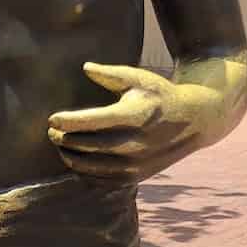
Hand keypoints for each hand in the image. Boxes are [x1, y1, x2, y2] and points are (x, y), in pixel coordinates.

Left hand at [48, 60, 218, 181]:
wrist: (194, 121)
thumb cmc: (160, 95)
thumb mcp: (139, 79)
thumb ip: (110, 74)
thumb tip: (85, 67)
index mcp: (133, 116)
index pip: (89, 122)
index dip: (66, 122)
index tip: (52, 118)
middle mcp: (134, 143)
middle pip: (84, 144)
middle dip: (62, 138)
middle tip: (52, 131)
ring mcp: (134, 163)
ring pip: (88, 165)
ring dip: (69, 155)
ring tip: (61, 144)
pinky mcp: (134, 176)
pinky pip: (99, 178)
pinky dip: (83, 170)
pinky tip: (77, 158)